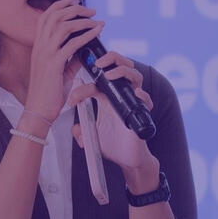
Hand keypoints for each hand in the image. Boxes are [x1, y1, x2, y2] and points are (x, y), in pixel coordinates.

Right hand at [24, 0, 102, 122]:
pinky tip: (96, 32)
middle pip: (55, 17)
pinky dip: (86, 35)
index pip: (46, 18)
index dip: (59, 6)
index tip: (72, 0)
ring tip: (96, 20)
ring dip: (82, 20)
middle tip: (91, 10)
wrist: (38, 111)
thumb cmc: (48, 94)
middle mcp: (40, 47)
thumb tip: (84, 53)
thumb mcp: (61, 72)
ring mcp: (45, 54)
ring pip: (63, 26)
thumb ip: (71, 60)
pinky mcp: (53, 64)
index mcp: (38, 47)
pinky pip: (71, 44)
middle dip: (74, 9)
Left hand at [68, 51, 158, 178]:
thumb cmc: (112, 145)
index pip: (95, 83)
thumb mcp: (91, 137)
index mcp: (107, 98)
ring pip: (135, 75)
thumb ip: (81, 132)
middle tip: (98, 63)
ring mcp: (133, 102)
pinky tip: (136, 94)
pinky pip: (146, 100)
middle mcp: (120, 96)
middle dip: (110, 58)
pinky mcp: (142, 113)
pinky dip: (142, 96)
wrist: (127, 160)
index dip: (82, 88)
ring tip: (111, 75)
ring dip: (123, 71)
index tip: (71, 101)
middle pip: (120, 66)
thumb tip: (75, 129)